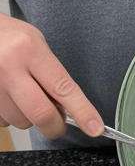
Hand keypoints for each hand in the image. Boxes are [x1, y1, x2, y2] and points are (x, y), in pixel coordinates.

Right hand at [0, 13, 102, 139]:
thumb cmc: (10, 37)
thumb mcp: (37, 44)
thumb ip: (52, 74)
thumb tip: (67, 107)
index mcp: (30, 52)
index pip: (63, 89)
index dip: (82, 112)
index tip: (95, 128)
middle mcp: (9, 69)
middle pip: (41, 114)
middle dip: (56, 127)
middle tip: (60, 124)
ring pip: (21, 121)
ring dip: (30, 118)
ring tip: (26, 96)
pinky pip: (3, 121)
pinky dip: (12, 116)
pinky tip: (9, 98)